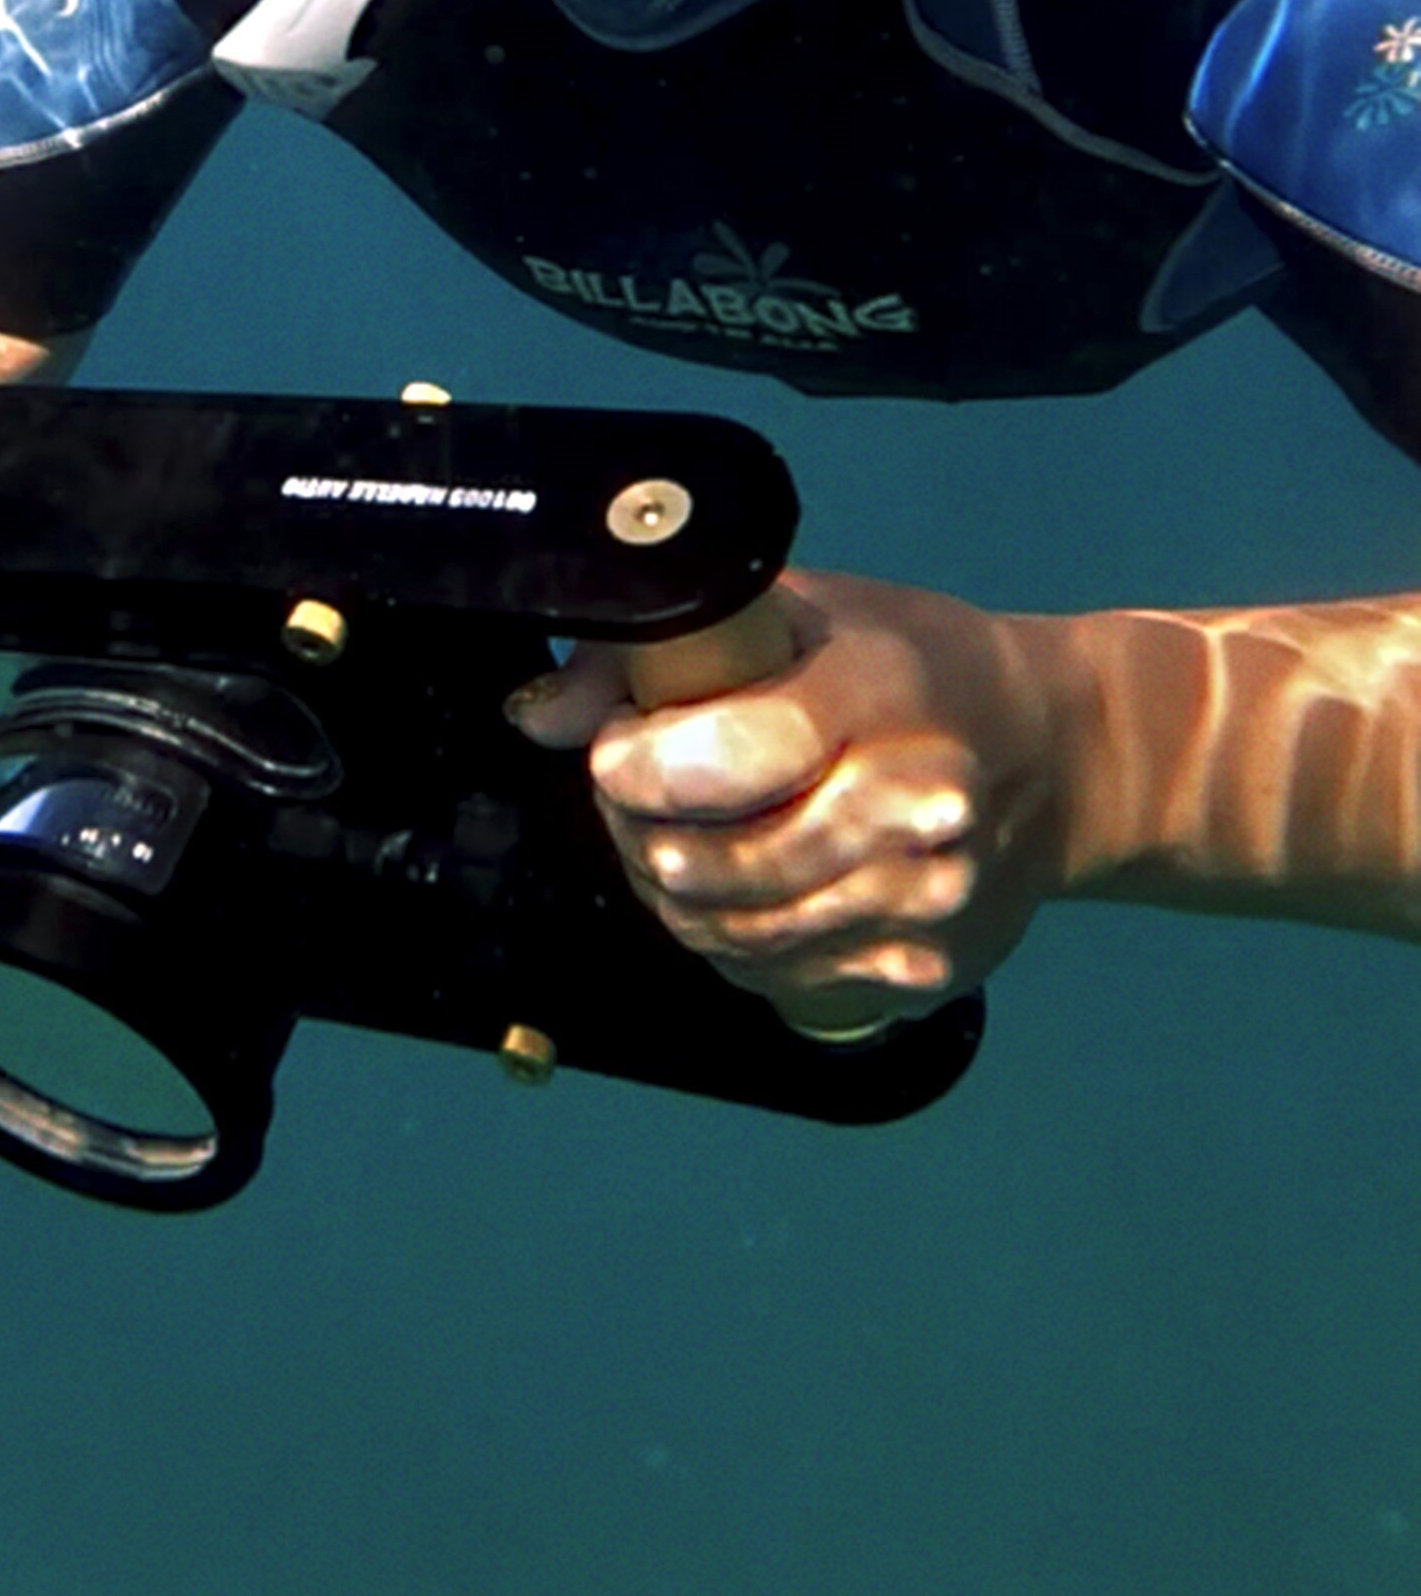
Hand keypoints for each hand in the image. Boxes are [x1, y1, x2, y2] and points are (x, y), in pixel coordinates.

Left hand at [507, 569, 1076, 1034]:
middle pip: (714, 865)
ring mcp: (923, 907)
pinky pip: (774, 980)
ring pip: (730, 936)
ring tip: (670, 839)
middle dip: (637, 833)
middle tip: (630, 796)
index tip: (616, 750)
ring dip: (670, 895)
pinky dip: (729, 942)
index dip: (641, 765)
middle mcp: (913, 812)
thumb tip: (538, 714)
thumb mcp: (802, 615)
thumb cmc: (913, 665)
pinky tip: (736, 891)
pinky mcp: (923, 975)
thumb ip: (664, 656)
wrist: (1057, 756)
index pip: (729, 757)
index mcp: (881, 698)